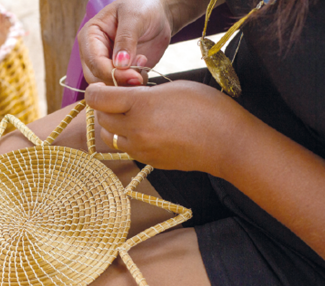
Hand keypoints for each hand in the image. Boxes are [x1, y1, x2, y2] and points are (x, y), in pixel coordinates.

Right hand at [78, 0, 172, 85]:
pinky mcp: (117, 74)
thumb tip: (119, 64)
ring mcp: (104, 65)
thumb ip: (126, 39)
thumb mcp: (135, 17)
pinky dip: (132, 86)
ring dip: (127, 84)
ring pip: (107, 87)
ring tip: (143, 65)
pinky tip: (143, 71)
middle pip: (97, 79)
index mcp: (90, 36)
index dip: (113, 73)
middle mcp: (92, 53)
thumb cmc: (142, 9)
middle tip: (141, 74)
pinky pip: (120, 88)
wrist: (157, 16)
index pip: (95, 63)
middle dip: (120, 81)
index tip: (135, 75)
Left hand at [86, 81, 248, 175]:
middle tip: (116, 97)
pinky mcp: (148, 161)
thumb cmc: (207, 107)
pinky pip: (126, 148)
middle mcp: (135, 129)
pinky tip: (143, 128)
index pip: (98, 98)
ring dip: (112, 124)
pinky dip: (126, 137)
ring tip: (127, 114)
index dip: (96, 89)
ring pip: (109, 137)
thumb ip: (142, 92)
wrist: (228, 142)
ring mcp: (141, 149)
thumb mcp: (172, 88)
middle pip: (101, 118)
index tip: (103, 85)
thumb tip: (124, 95)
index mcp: (141, 105)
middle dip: (104, 106)